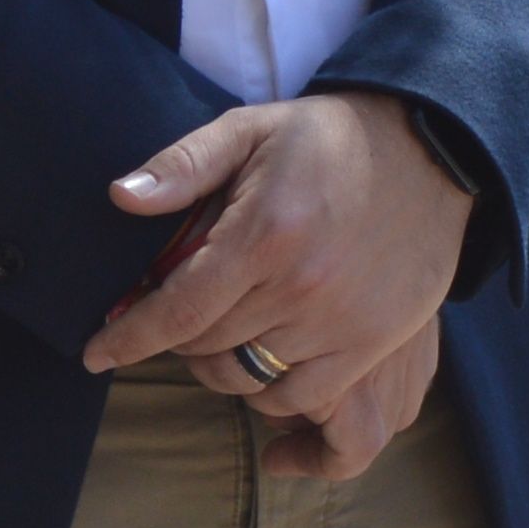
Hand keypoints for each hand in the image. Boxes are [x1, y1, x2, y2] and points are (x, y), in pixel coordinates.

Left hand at [84, 87, 477, 475]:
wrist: (433, 152)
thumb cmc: (328, 140)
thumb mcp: (251, 129)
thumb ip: (183, 163)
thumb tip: (121, 197)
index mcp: (266, 233)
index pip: (177, 310)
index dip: (128, 338)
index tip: (95, 354)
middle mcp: (304, 286)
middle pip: (207, 349)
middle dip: (178, 340)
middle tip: (182, 315)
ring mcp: (345, 321)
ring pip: (250, 382)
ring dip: (223, 367)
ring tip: (227, 335)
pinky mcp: (377, 342)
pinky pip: (304, 398)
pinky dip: (273, 391)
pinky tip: (268, 362)